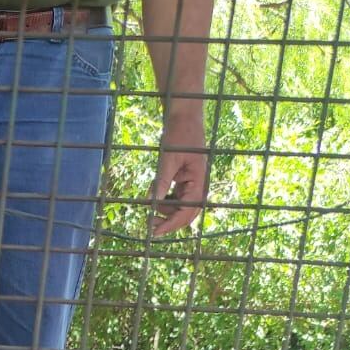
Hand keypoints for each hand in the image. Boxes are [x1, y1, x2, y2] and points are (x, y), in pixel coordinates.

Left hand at [149, 108, 209, 234]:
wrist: (184, 117)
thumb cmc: (179, 135)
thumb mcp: (167, 159)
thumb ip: (161, 181)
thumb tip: (151, 203)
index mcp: (199, 181)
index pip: (187, 211)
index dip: (171, 224)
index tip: (155, 232)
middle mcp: (198, 185)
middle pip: (186, 214)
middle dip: (169, 222)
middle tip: (150, 226)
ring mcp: (192, 184)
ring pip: (181, 208)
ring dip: (166, 212)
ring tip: (150, 210)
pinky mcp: (185, 181)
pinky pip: (177, 198)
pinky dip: (166, 202)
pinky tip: (155, 198)